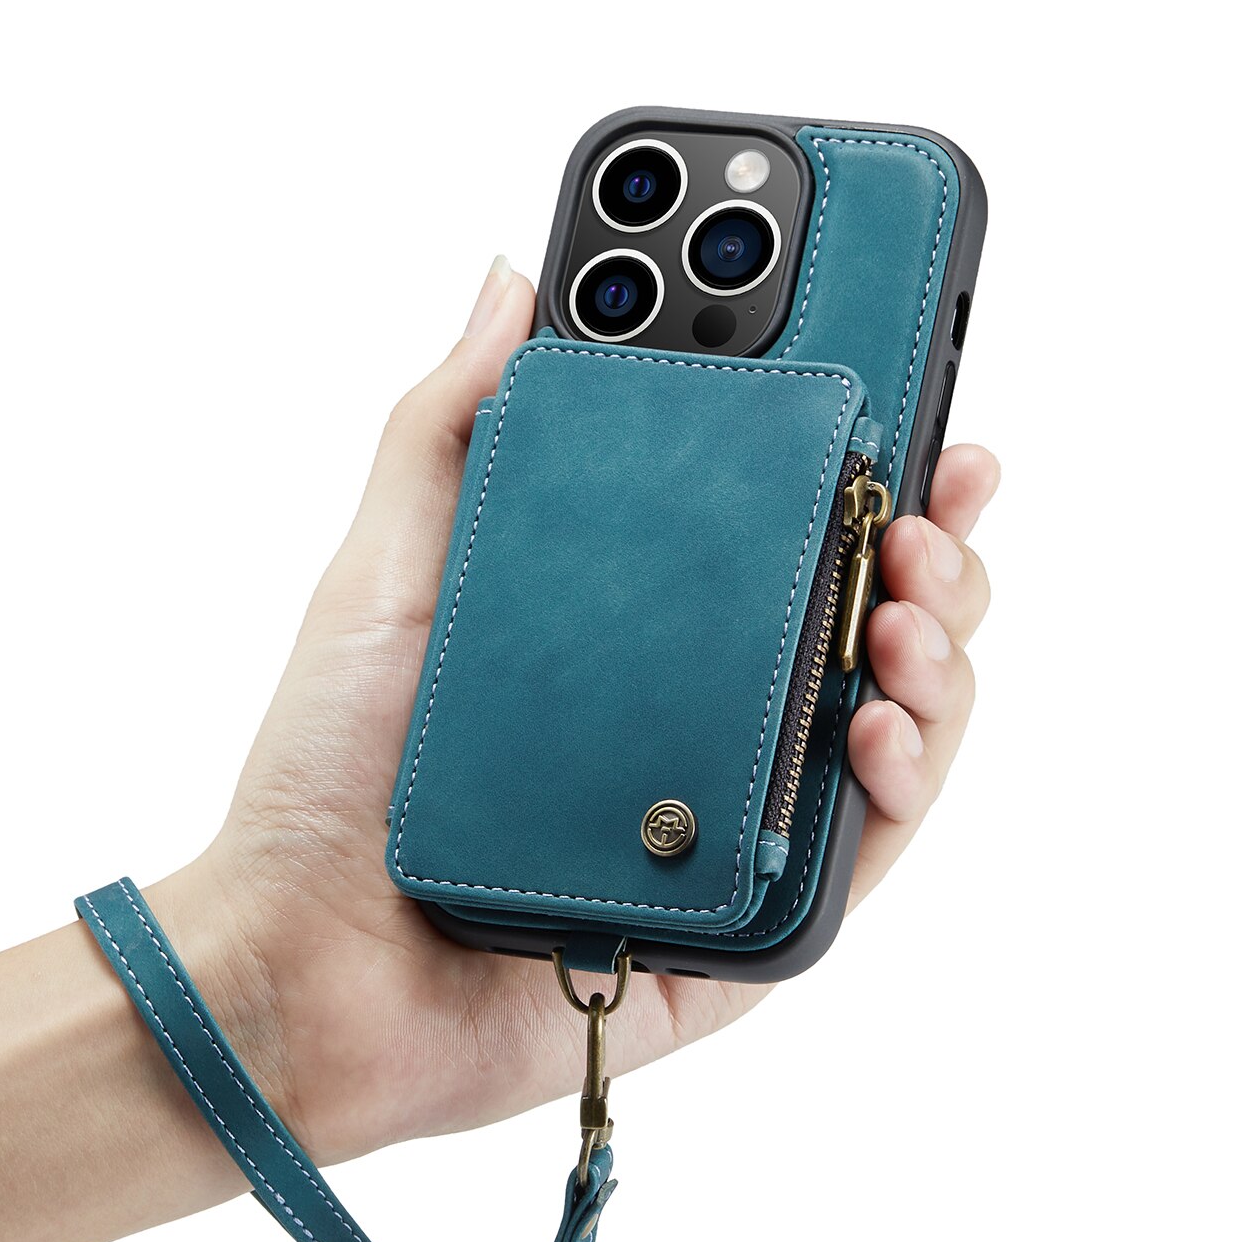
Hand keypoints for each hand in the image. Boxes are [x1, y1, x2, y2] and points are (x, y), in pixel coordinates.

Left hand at [175, 258, 1000, 1165]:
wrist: (302, 962)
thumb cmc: (329, 769)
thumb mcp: (389, 571)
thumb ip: (452, 425)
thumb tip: (512, 278)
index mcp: (636, 625)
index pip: (777, 528)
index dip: (861, 458)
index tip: (907, 388)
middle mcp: (699, 712)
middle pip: (863, 612)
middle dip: (929, 541)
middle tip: (926, 495)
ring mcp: (731, 814)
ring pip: (894, 720)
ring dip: (939, 648)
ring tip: (907, 607)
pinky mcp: (746, 921)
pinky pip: (865, 851)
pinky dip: (903, 782)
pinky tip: (881, 723)